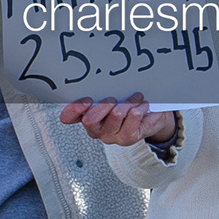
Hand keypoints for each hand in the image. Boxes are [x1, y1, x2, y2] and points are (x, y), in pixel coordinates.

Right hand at [61, 97, 180, 149]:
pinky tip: (142, 105)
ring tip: (135, 98)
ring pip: (115, 115)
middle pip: (90, 120)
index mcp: (85, 117)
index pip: (68, 117)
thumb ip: (99, 92)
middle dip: (104, 105)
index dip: (74, 110)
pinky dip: (139, 108)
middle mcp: (95, 129)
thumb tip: (97, 80)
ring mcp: (110, 136)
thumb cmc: (127, 102)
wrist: (150, 114)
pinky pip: (132, 118)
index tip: (87, 99)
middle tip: (113, 97)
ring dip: (127, 102)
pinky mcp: (126, 139)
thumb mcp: (110, 95)